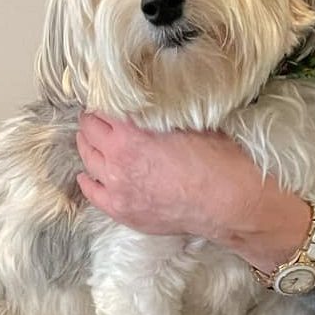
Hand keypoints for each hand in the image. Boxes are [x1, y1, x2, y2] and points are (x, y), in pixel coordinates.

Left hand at [75, 113, 312, 271]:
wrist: (227, 201)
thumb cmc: (214, 159)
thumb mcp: (186, 122)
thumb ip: (158, 116)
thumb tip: (149, 107)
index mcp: (130, 135)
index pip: (101, 113)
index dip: (102, 105)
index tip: (105, 103)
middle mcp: (116, 161)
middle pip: (88, 134)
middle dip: (91, 124)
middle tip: (96, 119)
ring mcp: (117, 189)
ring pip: (88, 161)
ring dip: (88, 148)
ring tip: (91, 140)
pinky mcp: (122, 211)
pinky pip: (92, 193)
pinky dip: (88, 180)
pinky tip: (88, 174)